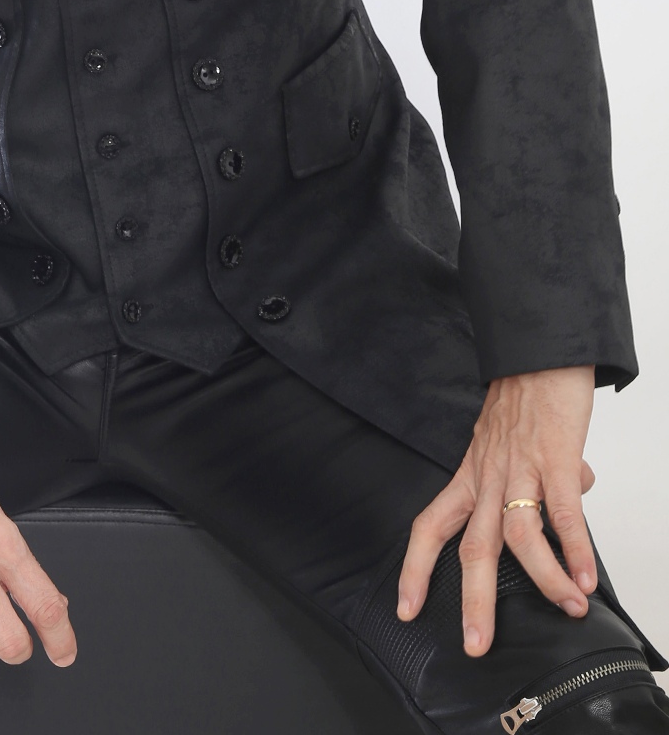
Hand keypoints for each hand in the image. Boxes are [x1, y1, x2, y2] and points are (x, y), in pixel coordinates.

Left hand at [397, 366, 596, 656]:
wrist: (540, 346)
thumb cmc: (526, 395)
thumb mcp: (512, 442)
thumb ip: (532, 481)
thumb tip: (570, 511)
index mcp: (472, 474)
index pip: (432, 525)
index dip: (416, 568)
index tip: (406, 608)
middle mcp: (488, 476)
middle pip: (473, 547)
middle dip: (474, 600)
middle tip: (475, 644)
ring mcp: (520, 468)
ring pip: (518, 535)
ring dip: (541, 579)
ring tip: (566, 608)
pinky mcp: (555, 457)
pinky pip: (562, 512)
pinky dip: (575, 548)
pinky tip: (584, 578)